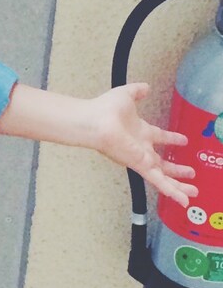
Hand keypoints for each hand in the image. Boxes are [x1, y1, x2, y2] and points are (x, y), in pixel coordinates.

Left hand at [89, 83, 195, 208]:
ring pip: (163, 176)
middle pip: (162, 162)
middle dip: (176, 169)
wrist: (94, 121)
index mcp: (140, 132)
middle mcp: (141, 148)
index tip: (183, 140)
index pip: (159, 137)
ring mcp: (141, 159)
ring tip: (193, 193)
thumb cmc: (106, 109)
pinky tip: (184, 200)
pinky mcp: (141, 166)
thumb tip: (146, 87)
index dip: (171, 139)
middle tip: (190, 172)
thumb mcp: (127, 95)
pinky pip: (159, 182)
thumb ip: (137, 91)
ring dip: (178, 185)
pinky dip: (172, 191)